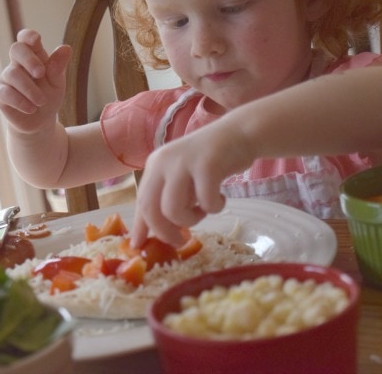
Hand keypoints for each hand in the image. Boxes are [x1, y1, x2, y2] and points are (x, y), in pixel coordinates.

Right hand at [0, 29, 72, 133]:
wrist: (39, 121)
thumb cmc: (48, 96)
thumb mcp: (57, 83)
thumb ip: (58, 67)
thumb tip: (66, 48)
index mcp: (33, 56)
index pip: (26, 39)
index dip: (28, 36)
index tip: (36, 40)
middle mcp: (18, 64)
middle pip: (16, 49)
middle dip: (29, 59)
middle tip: (41, 73)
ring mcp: (7, 78)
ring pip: (13, 74)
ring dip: (30, 88)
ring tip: (42, 101)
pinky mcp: (1, 94)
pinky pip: (6, 93)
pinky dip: (20, 101)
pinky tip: (32, 108)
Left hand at [131, 122, 252, 247]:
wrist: (241, 134)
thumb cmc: (210, 164)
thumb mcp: (182, 180)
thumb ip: (166, 200)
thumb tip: (147, 236)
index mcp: (154, 165)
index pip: (141, 202)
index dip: (141, 227)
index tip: (140, 247)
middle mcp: (163, 161)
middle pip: (150, 208)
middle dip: (164, 232)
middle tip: (181, 241)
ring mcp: (184, 161)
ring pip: (173, 209)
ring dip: (191, 219)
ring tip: (204, 210)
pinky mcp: (207, 164)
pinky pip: (205, 202)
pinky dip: (215, 207)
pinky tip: (221, 198)